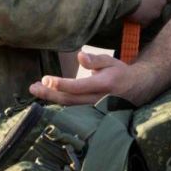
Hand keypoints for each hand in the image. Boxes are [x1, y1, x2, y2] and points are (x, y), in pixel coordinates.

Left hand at [29, 51, 146, 104]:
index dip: (60, 84)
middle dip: (49, 94)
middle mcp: (99, 99)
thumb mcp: (110, 61)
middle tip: (33, 87)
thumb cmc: (120, 72)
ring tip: (36, 91)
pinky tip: (48, 98)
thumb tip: (80, 56)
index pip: (78, 87)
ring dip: (52, 100)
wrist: (137, 89)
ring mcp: (96, 109)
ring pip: (70, 107)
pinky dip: (60, 105)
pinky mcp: (93, 114)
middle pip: (70, 100)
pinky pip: (74, 111)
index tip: (45, 79)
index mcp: (103, 84)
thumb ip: (94, 60)